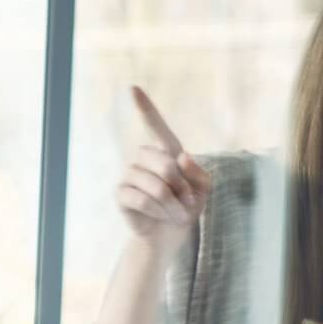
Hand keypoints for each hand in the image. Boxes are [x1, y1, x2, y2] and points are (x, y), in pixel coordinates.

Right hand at [116, 86, 212, 245]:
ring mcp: (129, 175)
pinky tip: (159, 215)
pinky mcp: (120, 194)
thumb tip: (180, 157)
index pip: (155, 127)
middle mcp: (142, 159)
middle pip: (165, 163)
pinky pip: (141, 199)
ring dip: (172, 203)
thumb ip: (198, 172)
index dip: (144, 108)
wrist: (168, 235)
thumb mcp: (203, 189)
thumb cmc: (186, 207)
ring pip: (155, 184)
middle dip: (181, 186)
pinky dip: (158, 210)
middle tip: (187, 202)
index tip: (132, 88)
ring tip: (176, 212)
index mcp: (165, 152)